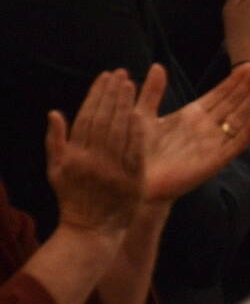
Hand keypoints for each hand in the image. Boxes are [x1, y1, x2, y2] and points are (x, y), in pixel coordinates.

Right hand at [45, 70, 143, 234]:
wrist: (91, 229)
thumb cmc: (73, 197)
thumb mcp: (56, 170)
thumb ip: (56, 141)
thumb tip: (55, 112)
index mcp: (74, 156)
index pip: (86, 117)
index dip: (96, 95)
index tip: (104, 77)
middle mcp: (92, 160)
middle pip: (104, 119)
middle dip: (112, 93)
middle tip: (121, 73)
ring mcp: (112, 169)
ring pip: (119, 130)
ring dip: (125, 105)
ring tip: (130, 84)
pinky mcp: (131, 178)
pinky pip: (135, 150)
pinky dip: (137, 130)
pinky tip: (141, 112)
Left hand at [132, 63, 249, 203]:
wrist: (137, 183)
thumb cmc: (138, 151)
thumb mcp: (143, 115)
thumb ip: (153, 92)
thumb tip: (158, 66)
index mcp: (193, 115)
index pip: (220, 94)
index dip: (234, 80)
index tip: (248, 65)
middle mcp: (207, 127)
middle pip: (233, 103)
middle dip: (248, 86)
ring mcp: (213, 144)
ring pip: (239, 119)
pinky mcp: (215, 161)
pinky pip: (235, 145)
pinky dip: (247, 133)